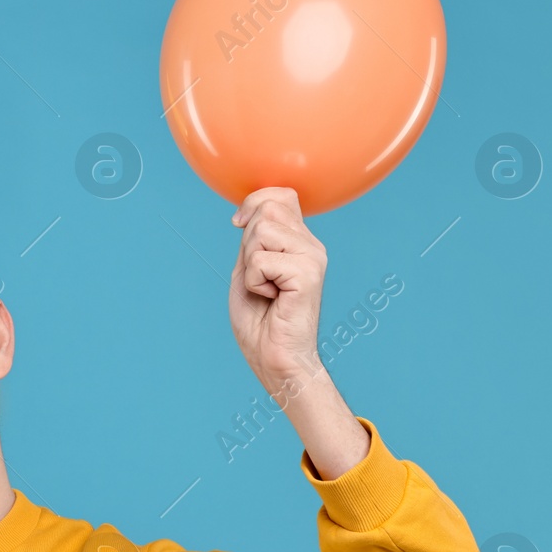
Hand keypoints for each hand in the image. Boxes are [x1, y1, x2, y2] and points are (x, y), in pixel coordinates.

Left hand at [227, 187, 327, 396]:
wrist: (274, 357)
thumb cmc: (260, 318)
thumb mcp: (249, 267)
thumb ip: (254, 237)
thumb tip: (248, 210)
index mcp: (300, 241)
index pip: (281, 194)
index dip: (253, 202)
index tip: (238, 225)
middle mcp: (312, 245)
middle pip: (267, 208)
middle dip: (247, 242)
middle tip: (258, 275)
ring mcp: (313, 257)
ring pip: (261, 230)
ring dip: (250, 264)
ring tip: (266, 288)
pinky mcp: (308, 274)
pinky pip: (260, 260)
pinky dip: (254, 282)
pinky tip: (271, 299)